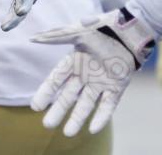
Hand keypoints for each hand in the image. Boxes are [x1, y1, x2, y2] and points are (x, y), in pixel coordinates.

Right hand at [30, 10, 155, 136]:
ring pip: (86, 105)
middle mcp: (85, 75)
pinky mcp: (116, 88)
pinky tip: (93, 129)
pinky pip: (108, 105)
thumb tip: (32, 39)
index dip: (46, 93)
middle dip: (58, 110)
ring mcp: (101, 83)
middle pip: (68, 97)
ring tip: (68, 133)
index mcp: (74, 62)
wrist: (128, 30)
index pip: (56, 81)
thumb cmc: (101, 27)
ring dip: (77, 118)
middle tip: (47, 125)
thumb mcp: (76, 31)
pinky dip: (101, 117)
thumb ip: (55, 37)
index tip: (35, 106)